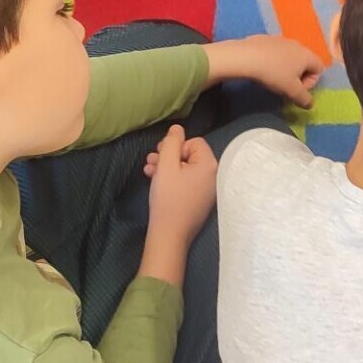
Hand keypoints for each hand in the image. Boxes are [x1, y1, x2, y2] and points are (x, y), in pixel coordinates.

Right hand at [143, 123, 220, 248]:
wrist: (170, 234)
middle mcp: (214, 176)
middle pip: (190, 155)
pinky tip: (156, 182)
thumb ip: (171, 143)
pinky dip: (172, 180)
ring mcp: (208, 190)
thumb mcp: (166, 165)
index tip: (160, 155)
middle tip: (150, 161)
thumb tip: (177, 128)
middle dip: (168, 156)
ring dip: (166, 167)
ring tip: (149, 171)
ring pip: (186, 169)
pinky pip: (187, 182)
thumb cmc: (168, 198)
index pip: (194, 142)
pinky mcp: (200, 201)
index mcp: (210, 164)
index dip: (175, 146)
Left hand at [208, 35, 321, 105]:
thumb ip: (304, 99)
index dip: (311, 83)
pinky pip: (276, 52)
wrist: (246, 57)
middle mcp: (297, 44)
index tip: (297, 90)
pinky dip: (273, 61)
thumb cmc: (273, 74)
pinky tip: (262, 68)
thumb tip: (310, 104)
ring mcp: (281, 39)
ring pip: (290, 57)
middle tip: (285, 86)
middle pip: (305, 62)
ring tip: (273, 78)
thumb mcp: (291, 91)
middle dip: (298, 76)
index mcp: (306, 55)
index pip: (319, 69)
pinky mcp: (266, 39)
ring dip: (286, 69)